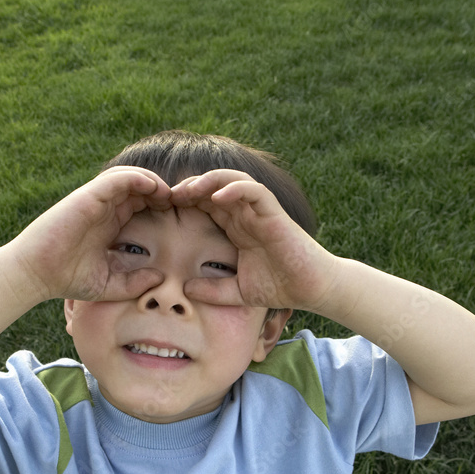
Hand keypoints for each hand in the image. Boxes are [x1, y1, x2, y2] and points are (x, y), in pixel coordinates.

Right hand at [11, 167, 172, 302]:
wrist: (36, 273)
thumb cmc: (67, 279)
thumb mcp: (109, 285)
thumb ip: (134, 282)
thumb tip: (161, 278)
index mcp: (110, 224)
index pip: (141, 205)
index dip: (161, 206)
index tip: (181, 217)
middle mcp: (105, 208)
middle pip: (140, 187)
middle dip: (162, 191)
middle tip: (181, 202)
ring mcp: (96, 200)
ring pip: (130, 177)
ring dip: (153, 181)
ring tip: (169, 193)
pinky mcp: (88, 196)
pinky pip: (117, 178)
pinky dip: (137, 177)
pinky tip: (153, 187)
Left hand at [170, 170, 335, 311]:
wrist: (312, 289)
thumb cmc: (280, 287)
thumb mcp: (237, 292)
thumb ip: (212, 291)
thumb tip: (185, 290)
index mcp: (236, 227)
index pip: (205, 204)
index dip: (184, 202)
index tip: (162, 210)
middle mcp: (246, 214)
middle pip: (213, 187)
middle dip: (189, 187)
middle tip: (166, 195)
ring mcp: (260, 211)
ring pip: (232, 181)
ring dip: (209, 181)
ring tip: (188, 190)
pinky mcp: (275, 213)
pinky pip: (254, 191)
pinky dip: (235, 189)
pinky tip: (217, 197)